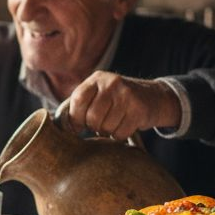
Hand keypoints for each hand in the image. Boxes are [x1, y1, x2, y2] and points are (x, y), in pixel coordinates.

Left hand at [62, 72, 180, 139]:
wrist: (155, 97)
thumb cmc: (119, 100)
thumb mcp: (100, 93)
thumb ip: (81, 104)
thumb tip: (60, 125)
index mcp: (97, 79)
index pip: (78, 100)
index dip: (75, 118)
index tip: (78, 127)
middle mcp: (111, 83)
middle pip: (91, 117)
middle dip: (94, 127)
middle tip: (100, 124)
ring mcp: (126, 95)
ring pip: (106, 127)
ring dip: (108, 131)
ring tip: (114, 123)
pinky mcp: (138, 109)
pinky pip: (120, 133)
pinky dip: (120, 135)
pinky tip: (125, 125)